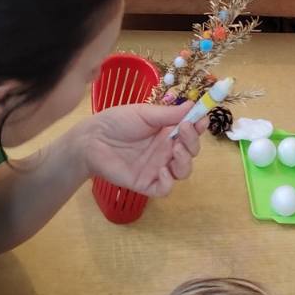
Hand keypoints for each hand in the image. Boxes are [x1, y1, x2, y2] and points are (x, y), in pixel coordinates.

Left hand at [74, 101, 200, 197]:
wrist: (92, 140)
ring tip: (176, 150)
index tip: (203, 118)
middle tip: (183, 130)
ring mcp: (157, 167)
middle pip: (191, 152)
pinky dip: (168, 182)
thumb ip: (168, 114)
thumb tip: (193, 105)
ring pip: (183, 171)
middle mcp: (165, 150)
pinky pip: (164, 189)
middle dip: (193, 142)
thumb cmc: (116, 122)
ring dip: (185, 161)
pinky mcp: (145, 183)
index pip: (191, 131)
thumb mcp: (144, 114)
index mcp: (166, 132)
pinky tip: (162, 170)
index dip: (199, 126)